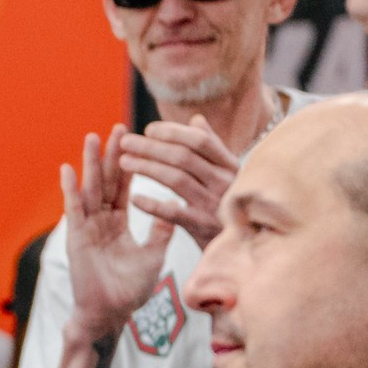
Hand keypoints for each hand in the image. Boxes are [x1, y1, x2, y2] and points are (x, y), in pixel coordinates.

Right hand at [62, 124, 175, 344]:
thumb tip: (174, 209)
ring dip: (91, 164)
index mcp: (118, 223)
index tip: (137, 140)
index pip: (125, 187)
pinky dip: (70, 190)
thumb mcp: (153, 257)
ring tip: (93, 138)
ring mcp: (87, 228)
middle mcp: (101, 221)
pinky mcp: (76, 238)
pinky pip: (73, 210)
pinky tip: (67, 169)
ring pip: (90, 189)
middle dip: (113, 155)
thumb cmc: (130, 291)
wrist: (111, 314)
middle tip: (119, 128)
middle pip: (108, 181)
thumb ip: (160, 233)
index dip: (131, 164)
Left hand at [113, 115, 239, 247]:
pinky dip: (152, 205)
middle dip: (151, 147)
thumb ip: (212, 148)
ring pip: (176, 179)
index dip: (172, 132)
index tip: (149, 129)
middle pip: (183, 157)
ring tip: (124, 162)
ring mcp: (214, 205)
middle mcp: (225, 182)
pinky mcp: (202, 227)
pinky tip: (134, 198)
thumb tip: (196, 120)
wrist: (243, 248)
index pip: (199, 141)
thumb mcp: (227, 176)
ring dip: (147, 168)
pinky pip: (173, 213)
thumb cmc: (228, 207)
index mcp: (231, 166)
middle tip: (126, 142)